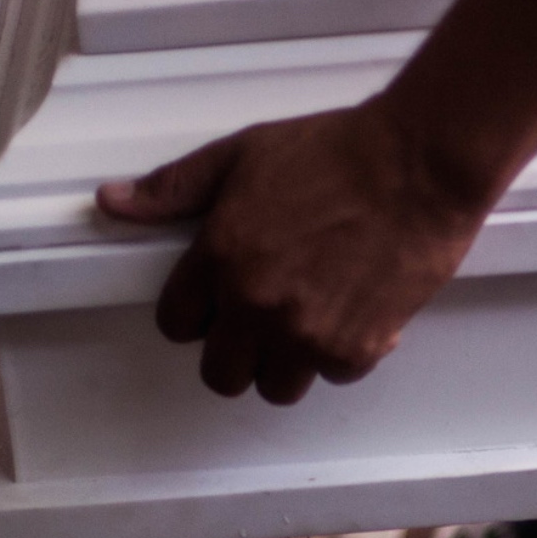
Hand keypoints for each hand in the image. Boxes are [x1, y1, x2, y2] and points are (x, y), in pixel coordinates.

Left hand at [95, 102, 487, 404]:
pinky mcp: (358, 346)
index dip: (195, 312)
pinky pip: (335, 375)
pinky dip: (342, 352)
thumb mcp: (243, 154)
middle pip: (221, 374)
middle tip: (260, 319)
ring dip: (287, 360)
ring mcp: (308, 332)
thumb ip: (175, 187)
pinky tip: (351, 312)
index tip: (216, 300)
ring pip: (277, 386)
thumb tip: (116, 201)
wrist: (420, 162)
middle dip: (235, 350)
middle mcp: (257, 304)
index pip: (176, 324)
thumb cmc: (340, 151)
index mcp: (221, 257)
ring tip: (307, 318)